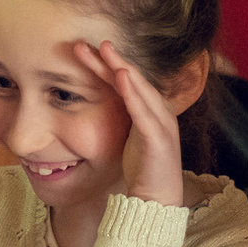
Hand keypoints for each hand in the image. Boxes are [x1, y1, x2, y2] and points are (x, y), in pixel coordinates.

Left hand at [74, 39, 186, 206]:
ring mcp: (162, 125)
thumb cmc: (143, 171)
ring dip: (123, 70)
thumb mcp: (129, 138)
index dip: (107, 65)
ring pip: (141, 91)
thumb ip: (123, 118)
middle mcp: (159, 113)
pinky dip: (134, 94)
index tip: (86, 50)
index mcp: (150, 112)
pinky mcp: (159, 141)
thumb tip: (102, 102)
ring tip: (108, 52)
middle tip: (90, 43)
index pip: (126, 83)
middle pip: (133, 81)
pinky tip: (123, 79)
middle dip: (112, 60)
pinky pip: (145, 114)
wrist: (157, 203)